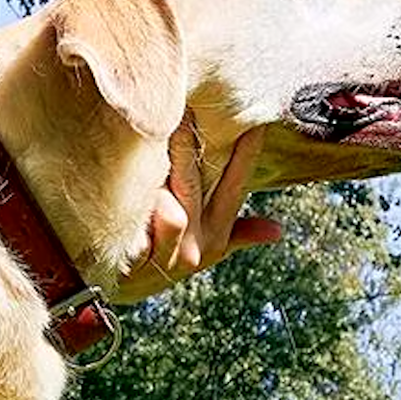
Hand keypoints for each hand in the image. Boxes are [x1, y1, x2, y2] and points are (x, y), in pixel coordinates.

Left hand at [112, 120, 279, 302]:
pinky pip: (141, 232)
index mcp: (216, 235)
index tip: (253, 122)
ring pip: (174, 214)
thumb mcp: (206, 249)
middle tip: (186, 108)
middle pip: (197, 186)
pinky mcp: (138, 262)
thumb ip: (239, 234)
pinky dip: (137, 213)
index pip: (236, 187)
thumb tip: (277, 230)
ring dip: (159, 178)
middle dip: (191, 146)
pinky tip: (126, 188)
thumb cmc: (164, 259)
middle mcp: (197, 245)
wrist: (123, 291)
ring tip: (150, 139)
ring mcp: (167, 255)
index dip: (246, 155)